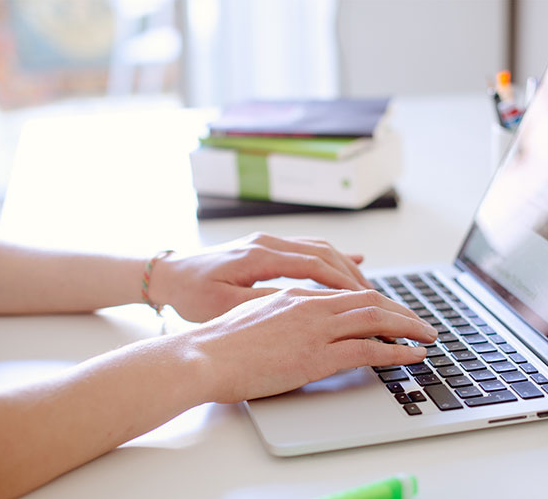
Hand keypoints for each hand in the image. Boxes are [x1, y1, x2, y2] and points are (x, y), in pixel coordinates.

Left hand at [149, 232, 370, 321]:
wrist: (168, 275)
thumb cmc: (191, 295)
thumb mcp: (224, 306)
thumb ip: (264, 303)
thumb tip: (302, 305)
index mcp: (259, 255)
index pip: (315, 265)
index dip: (345, 283)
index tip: (368, 300)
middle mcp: (267, 242)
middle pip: (324, 254)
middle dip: (354, 276)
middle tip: (379, 300)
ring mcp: (267, 242)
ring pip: (320, 249)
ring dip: (346, 268)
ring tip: (369, 291)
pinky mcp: (266, 247)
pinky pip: (308, 249)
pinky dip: (332, 259)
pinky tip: (352, 265)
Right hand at [175, 288, 437, 403]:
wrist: (201, 355)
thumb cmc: (218, 344)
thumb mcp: (253, 317)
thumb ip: (279, 314)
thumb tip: (292, 325)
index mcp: (294, 294)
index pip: (347, 291)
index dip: (375, 300)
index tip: (392, 310)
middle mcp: (310, 304)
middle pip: (369, 298)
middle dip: (400, 310)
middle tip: (420, 322)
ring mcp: (315, 327)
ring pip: (375, 318)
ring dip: (407, 326)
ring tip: (427, 335)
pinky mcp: (317, 354)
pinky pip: (369, 349)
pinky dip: (397, 350)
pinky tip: (412, 354)